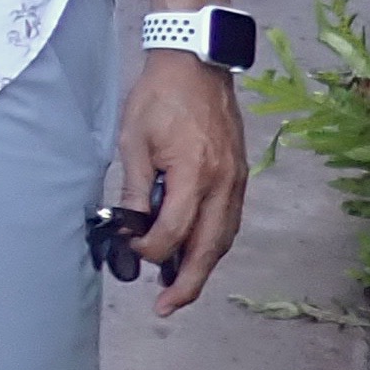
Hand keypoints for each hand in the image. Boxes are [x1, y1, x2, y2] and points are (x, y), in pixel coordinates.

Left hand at [115, 52, 246, 314]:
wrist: (196, 63)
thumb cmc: (159, 97)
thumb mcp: (134, 142)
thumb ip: (135, 190)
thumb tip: (129, 227)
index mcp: (194, 173)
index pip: (174, 231)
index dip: (151, 249)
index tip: (131, 248)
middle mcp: (223, 182)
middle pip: (209, 247)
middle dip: (188, 281)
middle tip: (167, 306)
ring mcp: (237, 179)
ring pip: (224, 237)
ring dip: (203, 265)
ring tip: (179, 287)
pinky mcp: (240, 174)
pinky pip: (230, 219)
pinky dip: (214, 242)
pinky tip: (196, 251)